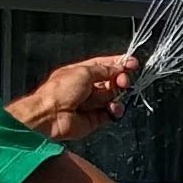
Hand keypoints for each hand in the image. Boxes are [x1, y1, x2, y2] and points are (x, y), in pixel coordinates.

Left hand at [9, 54, 132, 143]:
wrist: (49, 116)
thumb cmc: (59, 91)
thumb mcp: (84, 72)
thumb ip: (104, 70)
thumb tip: (118, 68)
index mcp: (80, 73)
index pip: (104, 66)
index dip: (118, 64)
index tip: (132, 63)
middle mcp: (85, 88)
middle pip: (111, 81)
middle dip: (119, 79)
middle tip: (123, 80)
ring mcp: (90, 103)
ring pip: (112, 97)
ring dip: (117, 94)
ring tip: (117, 93)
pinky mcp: (94, 119)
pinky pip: (110, 113)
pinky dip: (114, 110)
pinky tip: (113, 108)